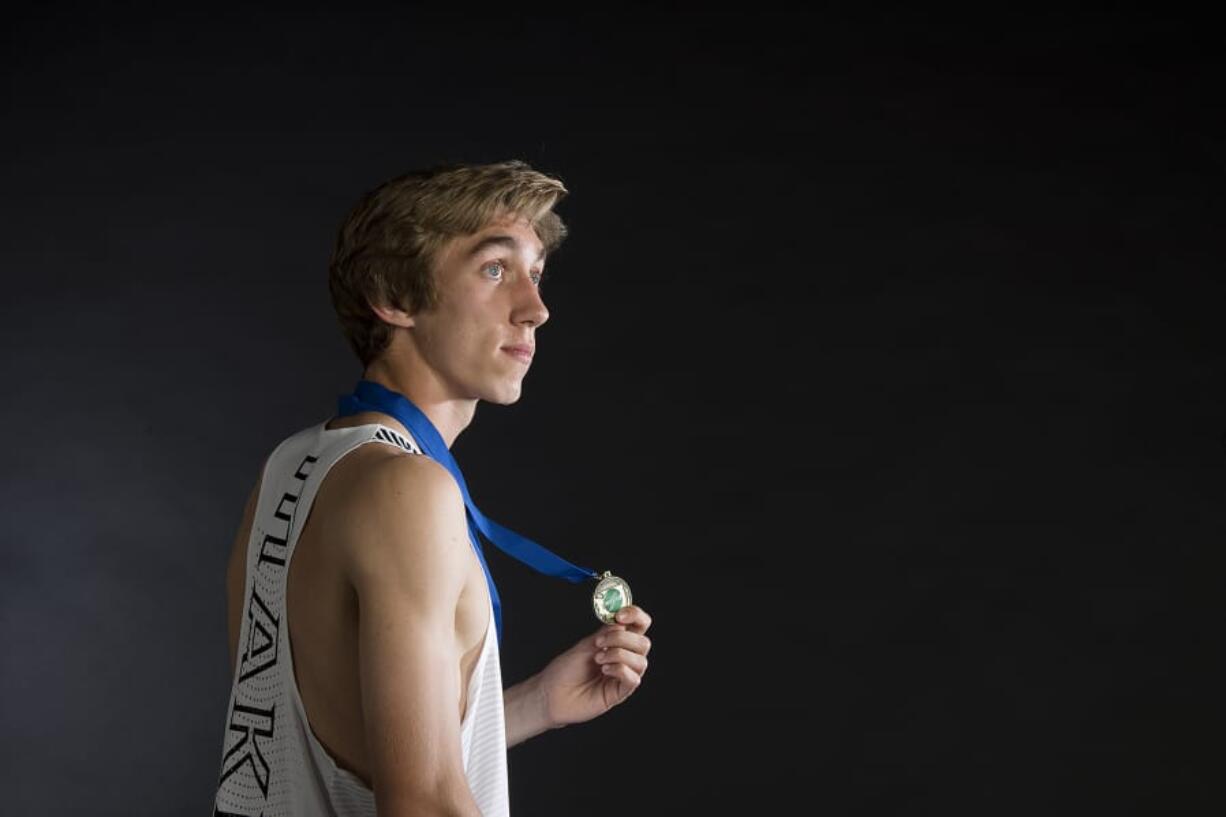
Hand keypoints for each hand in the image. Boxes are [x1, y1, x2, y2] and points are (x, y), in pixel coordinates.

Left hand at [538, 605, 652, 727]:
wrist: (552, 693)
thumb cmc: (566, 670)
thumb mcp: (585, 645)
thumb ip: (605, 633)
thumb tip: (621, 623)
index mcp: (617, 642)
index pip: (639, 625)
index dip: (635, 615)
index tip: (620, 614)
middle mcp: (624, 658)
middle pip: (643, 643)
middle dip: (623, 638)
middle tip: (599, 641)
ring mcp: (623, 676)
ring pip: (641, 661)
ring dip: (618, 654)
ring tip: (598, 658)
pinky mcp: (620, 693)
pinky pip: (633, 679)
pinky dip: (620, 669)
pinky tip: (604, 670)